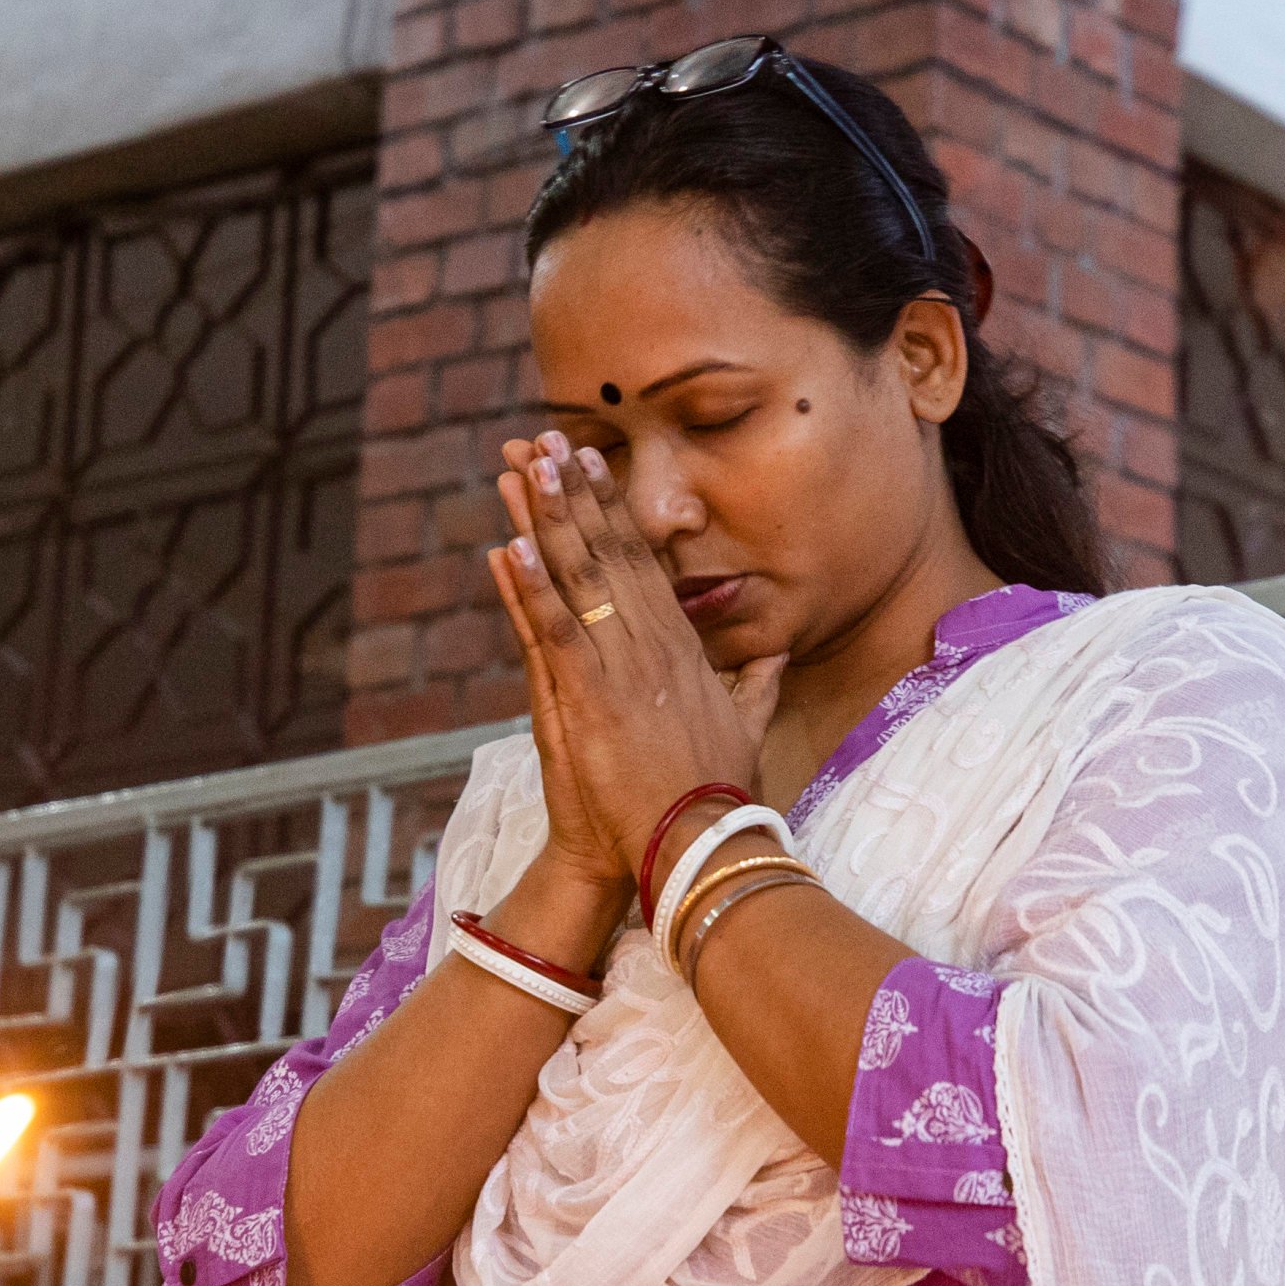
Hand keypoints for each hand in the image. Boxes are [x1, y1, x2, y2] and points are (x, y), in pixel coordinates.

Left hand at [485, 433, 787, 888]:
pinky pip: (556, 631)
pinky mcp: (592, 699)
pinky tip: (507, 547)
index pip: (643, 564)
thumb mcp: (746, 728)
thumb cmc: (718, 796)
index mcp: (681, 649)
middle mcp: (653, 645)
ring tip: (523, 467)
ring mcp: (622, 668)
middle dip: (576, 494)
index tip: (593, 465)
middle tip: (548, 439)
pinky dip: (530, 588)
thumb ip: (759, 685)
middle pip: (610, 552)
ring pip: (580, 578)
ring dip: (547, 519)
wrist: (703, 846)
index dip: (613, 512)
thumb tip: (777, 653)